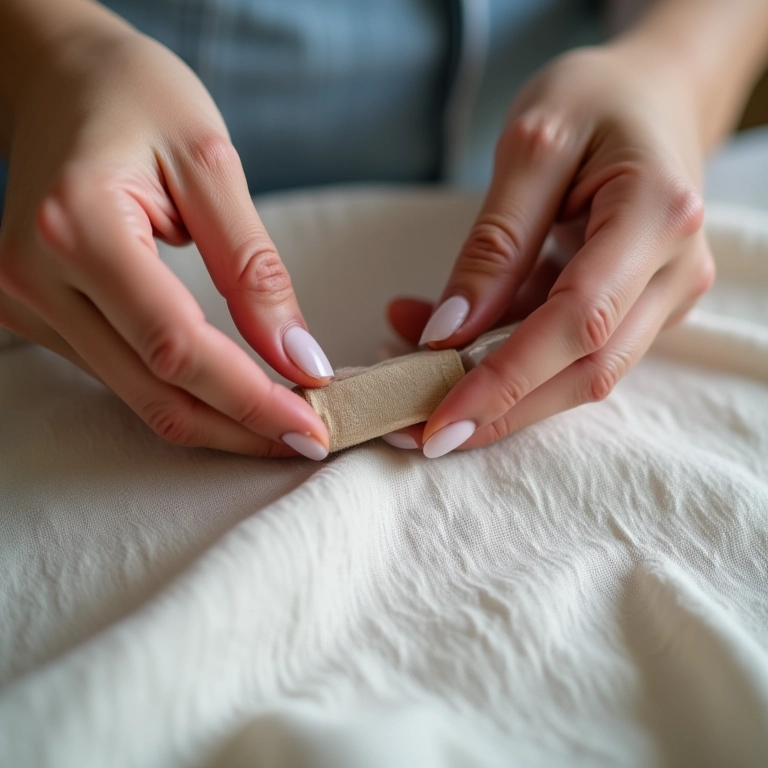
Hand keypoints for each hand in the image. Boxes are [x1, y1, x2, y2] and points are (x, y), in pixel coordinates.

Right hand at [0, 12, 331, 459]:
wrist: (57, 77)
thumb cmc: (135, 97)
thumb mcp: (211, 163)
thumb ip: (253, 267)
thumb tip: (299, 358)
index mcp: (77, 226)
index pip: (176, 346)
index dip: (251, 398)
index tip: (312, 425)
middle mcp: (35, 276)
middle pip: (155, 390)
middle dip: (241, 427)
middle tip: (309, 437)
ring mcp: (26, 302)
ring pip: (138, 397)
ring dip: (217, 419)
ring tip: (283, 419)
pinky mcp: (34, 313)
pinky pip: (121, 377)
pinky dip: (183, 394)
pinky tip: (231, 392)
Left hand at [387, 47, 714, 456]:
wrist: (653, 95)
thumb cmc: (594, 101)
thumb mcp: (531, 147)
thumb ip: (493, 244)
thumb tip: (446, 335)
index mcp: (656, 216)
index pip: (577, 323)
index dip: (505, 382)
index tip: (438, 424)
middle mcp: (675, 271)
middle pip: (585, 372)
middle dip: (498, 413)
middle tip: (413, 431)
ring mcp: (665, 297)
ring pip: (581, 376)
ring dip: (497, 395)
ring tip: (414, 380)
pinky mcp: (641, 309)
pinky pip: (574, 352)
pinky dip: (508, 361)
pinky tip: (447, 344)